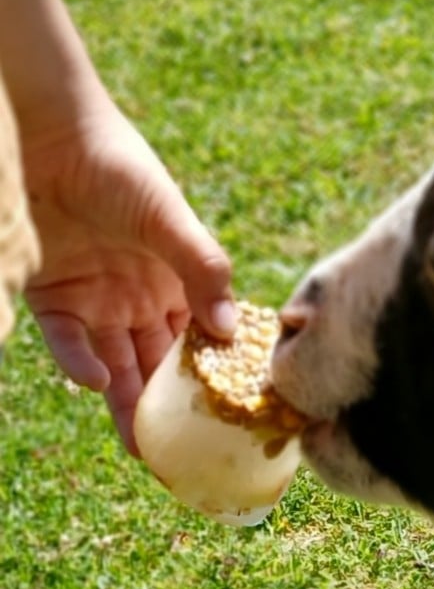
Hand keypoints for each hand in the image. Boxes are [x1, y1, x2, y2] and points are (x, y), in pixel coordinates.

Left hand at [20, 95, 234, 452]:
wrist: (52, 133)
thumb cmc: (122, 167)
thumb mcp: (171, 219)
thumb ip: (203, 268)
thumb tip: (228, 330)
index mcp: (175, 280)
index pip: (198, 340)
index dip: (210, 377)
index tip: (226, 417)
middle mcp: (138, 297)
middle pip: (156, 363)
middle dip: (167, 408)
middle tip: (178, 455)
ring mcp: (95, 299)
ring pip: (115, 364)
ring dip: (124, 403)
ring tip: (138, 446)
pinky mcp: (50, 295)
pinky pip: (66, 341)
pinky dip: (79, 362)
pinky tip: (97, 380)